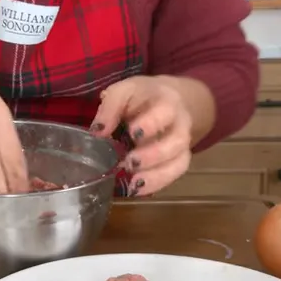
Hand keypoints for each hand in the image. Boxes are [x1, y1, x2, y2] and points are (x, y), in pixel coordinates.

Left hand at [90, 76, 192, 196]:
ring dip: (157, 175)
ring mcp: (183, 143)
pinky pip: (175, 174)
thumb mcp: (123, 91)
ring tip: (134, 183)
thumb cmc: (141, 96)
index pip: (165, 110)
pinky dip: (157, 184)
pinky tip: (137, 189)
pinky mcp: (180, 159)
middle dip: (154, 154)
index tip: (132, 133)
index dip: (151, 123)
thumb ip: (110, 107)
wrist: (170, 99)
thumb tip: (97, 132)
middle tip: (130, 162)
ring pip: (180, 161)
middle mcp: (181, 123)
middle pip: (178, 140)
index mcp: (167, 101)